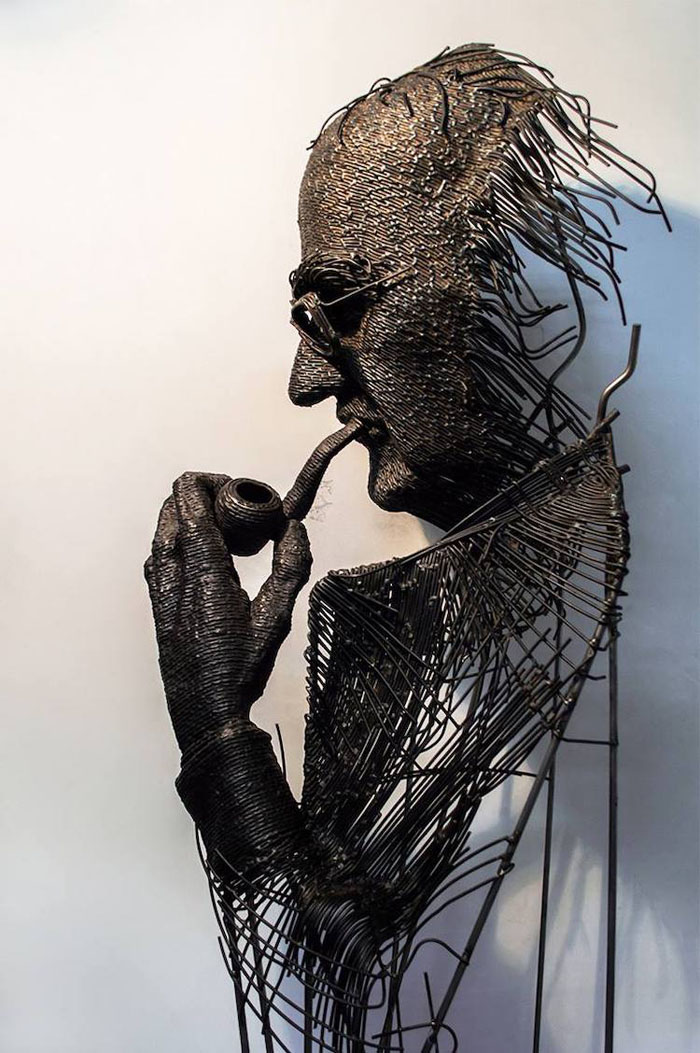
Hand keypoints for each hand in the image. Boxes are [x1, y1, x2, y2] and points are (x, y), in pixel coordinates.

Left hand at [144, 472, 311, 755]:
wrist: (206, 713)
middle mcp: (174, 574)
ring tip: (223, 533)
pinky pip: (159, 554)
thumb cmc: (241, 669)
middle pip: (172, 505)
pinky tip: (205, 559)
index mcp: (203, 571)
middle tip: (235, 510)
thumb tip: (294, 528)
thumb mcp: (277, 617)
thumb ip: (290, 567)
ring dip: (189, 517)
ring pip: (162, 529)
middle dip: (203, 495)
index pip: (189, 499)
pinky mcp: (157, 603)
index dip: (213, 482)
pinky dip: (179, 541)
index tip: (240, 492)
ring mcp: (160, 589)